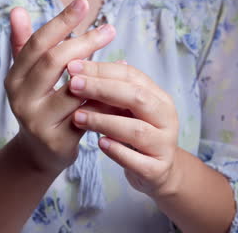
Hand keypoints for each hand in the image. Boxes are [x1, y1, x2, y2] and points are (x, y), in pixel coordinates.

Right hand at [4, 0, 116, 174]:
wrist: (39, 153)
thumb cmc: (40, 105)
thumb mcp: (28, 77)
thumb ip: (24, 44)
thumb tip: (17, 10)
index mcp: (14, 78)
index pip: (37, 43)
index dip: (61, 21)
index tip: (83, 3)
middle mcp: (21, 99)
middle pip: (54, 61)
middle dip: (85, 41)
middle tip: (109, 29)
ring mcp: (38, 122)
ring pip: (74, 89)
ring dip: (100, 71)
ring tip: (120, 57)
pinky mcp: (58, 140)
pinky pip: (88, 113)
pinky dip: (105, 98)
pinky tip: (120, 85)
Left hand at [67, 60, 181, 197]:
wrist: (157, 171)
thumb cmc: (135, 133)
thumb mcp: (124, 110)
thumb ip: (107, 92)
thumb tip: (80, 70)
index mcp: (159, 97)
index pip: (131, 76)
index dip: (101, 69)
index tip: (72, 67)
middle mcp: (166, 118)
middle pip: (136, 97)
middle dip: (102, 89)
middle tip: (73, 85)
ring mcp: (164, 144)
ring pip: (137, 130)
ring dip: (105, 121)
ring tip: (78, 117)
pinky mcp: (156, 169)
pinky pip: (137, 160)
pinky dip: (117, 151)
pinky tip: (100, 144)